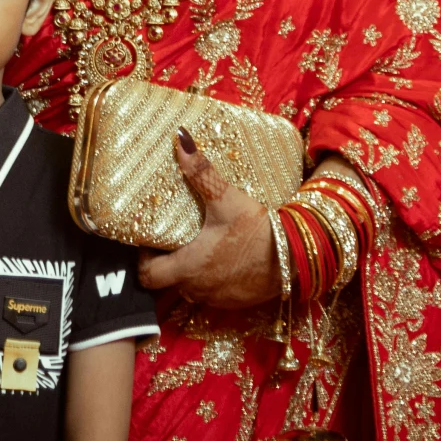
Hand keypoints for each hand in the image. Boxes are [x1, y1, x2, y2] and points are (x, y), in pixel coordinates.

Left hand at [136, 129, 280, 308]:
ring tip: (193, 244)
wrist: (296, 255)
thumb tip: (180, 139)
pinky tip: (219, 257)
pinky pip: (211, 293)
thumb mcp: (226, 199)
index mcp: (189, 266)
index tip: (150, 240)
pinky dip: (209, 278)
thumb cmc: (258, 230)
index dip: (143, 258)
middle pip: (166, 282)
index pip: (147, 276)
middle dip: (164, 262)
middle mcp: (198, 288)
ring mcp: (217, 298)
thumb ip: (200, 172)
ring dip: (187, 271)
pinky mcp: (235, 301)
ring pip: (189, 288)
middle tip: (170, 238)